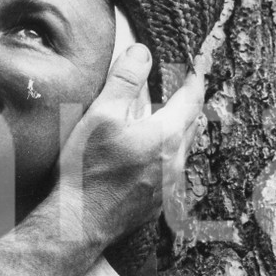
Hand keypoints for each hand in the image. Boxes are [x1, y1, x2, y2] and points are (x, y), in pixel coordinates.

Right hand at [51, 45, 204, 245]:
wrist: (78, 223)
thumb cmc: (86, 169)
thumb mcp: (101, 115)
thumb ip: (125, 81)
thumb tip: (142, 52)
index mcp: (166, 136)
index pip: (192, 99)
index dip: (195, 78)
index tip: (197, 65)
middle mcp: (175, 162)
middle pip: (191, 125)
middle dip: (188, 104)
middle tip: (181, 89)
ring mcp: (169, 187)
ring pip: (182, 150)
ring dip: (176, 132)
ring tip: (161, 121)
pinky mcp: (159, 205)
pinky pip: (170, 172)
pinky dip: (165, 156)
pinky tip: (146, 156)